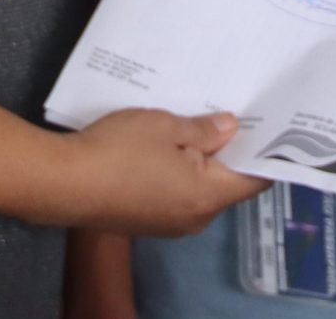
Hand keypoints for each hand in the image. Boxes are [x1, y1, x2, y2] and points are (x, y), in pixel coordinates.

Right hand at [48, 109, 266, 235]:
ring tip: (199, 121)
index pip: (255, 179)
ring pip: (198, 188)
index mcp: (207, 197)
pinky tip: (167, 145)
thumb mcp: (165, 127)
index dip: (267, 152)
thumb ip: (204, 129)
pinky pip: (175, 194)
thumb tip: (230, 128)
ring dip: (201, 160)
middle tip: (234, 112)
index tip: (272, 124)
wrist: (63, 183)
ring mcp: (167, 224)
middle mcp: (194, 218)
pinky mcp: (144, 220)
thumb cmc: (119, 152)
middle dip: (231, 151)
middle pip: (227, 184)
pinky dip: (178, 171)